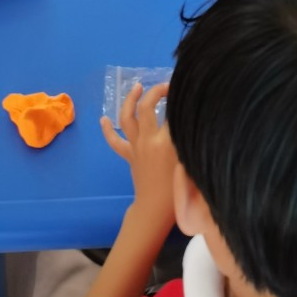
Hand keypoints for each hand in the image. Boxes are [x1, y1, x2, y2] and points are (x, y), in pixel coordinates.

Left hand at [102, 82, 176, 228]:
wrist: (156, 211)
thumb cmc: (178, 190)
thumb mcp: (190, 162)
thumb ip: (189, 140)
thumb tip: (192, 120)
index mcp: (166, 142)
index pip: (173, 112)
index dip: (178, 99)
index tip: (186, 92)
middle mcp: (149, 140)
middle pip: (147, 108)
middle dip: (155, 92)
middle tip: (166, 87)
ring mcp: (136, 147)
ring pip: (127, 118)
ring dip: (130, 100)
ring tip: (136, 86)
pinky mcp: (129, 155)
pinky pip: (115, 141)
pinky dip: (108, 130)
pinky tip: (103, 119)